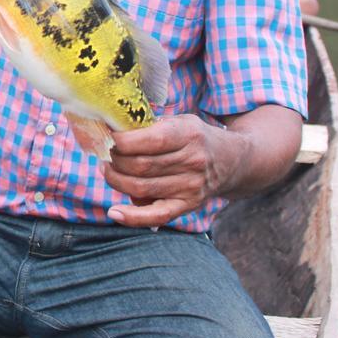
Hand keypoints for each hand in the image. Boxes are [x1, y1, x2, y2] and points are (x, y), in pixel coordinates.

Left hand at [101, 114, 225, 228]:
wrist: (230, 161)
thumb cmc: (195, 138)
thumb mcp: (180, 121)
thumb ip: (151, 125)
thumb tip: (113, 131)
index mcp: (189, 135)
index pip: (149, 140)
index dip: (122, 141)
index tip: (109, 137)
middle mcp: (192, 162)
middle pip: (140, 165)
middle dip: (115, 160)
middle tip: (107, 154)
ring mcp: (191, 186)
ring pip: (141, 188)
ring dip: (116, 180)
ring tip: (109, 170)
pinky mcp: (188, 206)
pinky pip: (156, 216)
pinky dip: (132, 217)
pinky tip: (114, 212)